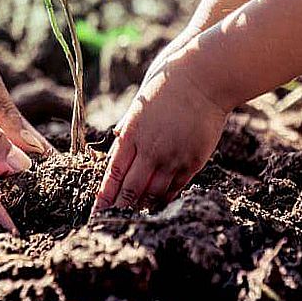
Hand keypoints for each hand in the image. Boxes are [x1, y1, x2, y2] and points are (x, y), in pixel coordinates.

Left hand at [92, 47, 230, 212]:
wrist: (204, 78)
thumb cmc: (168, 83)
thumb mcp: (139, 104)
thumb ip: (129, 125)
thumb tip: (119, 138)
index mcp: (132, 134)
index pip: (113, 173)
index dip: (105, 196)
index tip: (97, 211)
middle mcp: (150, 149)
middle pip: (131, 189)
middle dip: (120, 208)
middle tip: (112, 222)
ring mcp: (173, 157)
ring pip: (154, 193)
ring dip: (143, 206)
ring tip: (134, 218)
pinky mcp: (194, 160)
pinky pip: (176, 187)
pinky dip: (165, 197)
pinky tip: (159, 204)